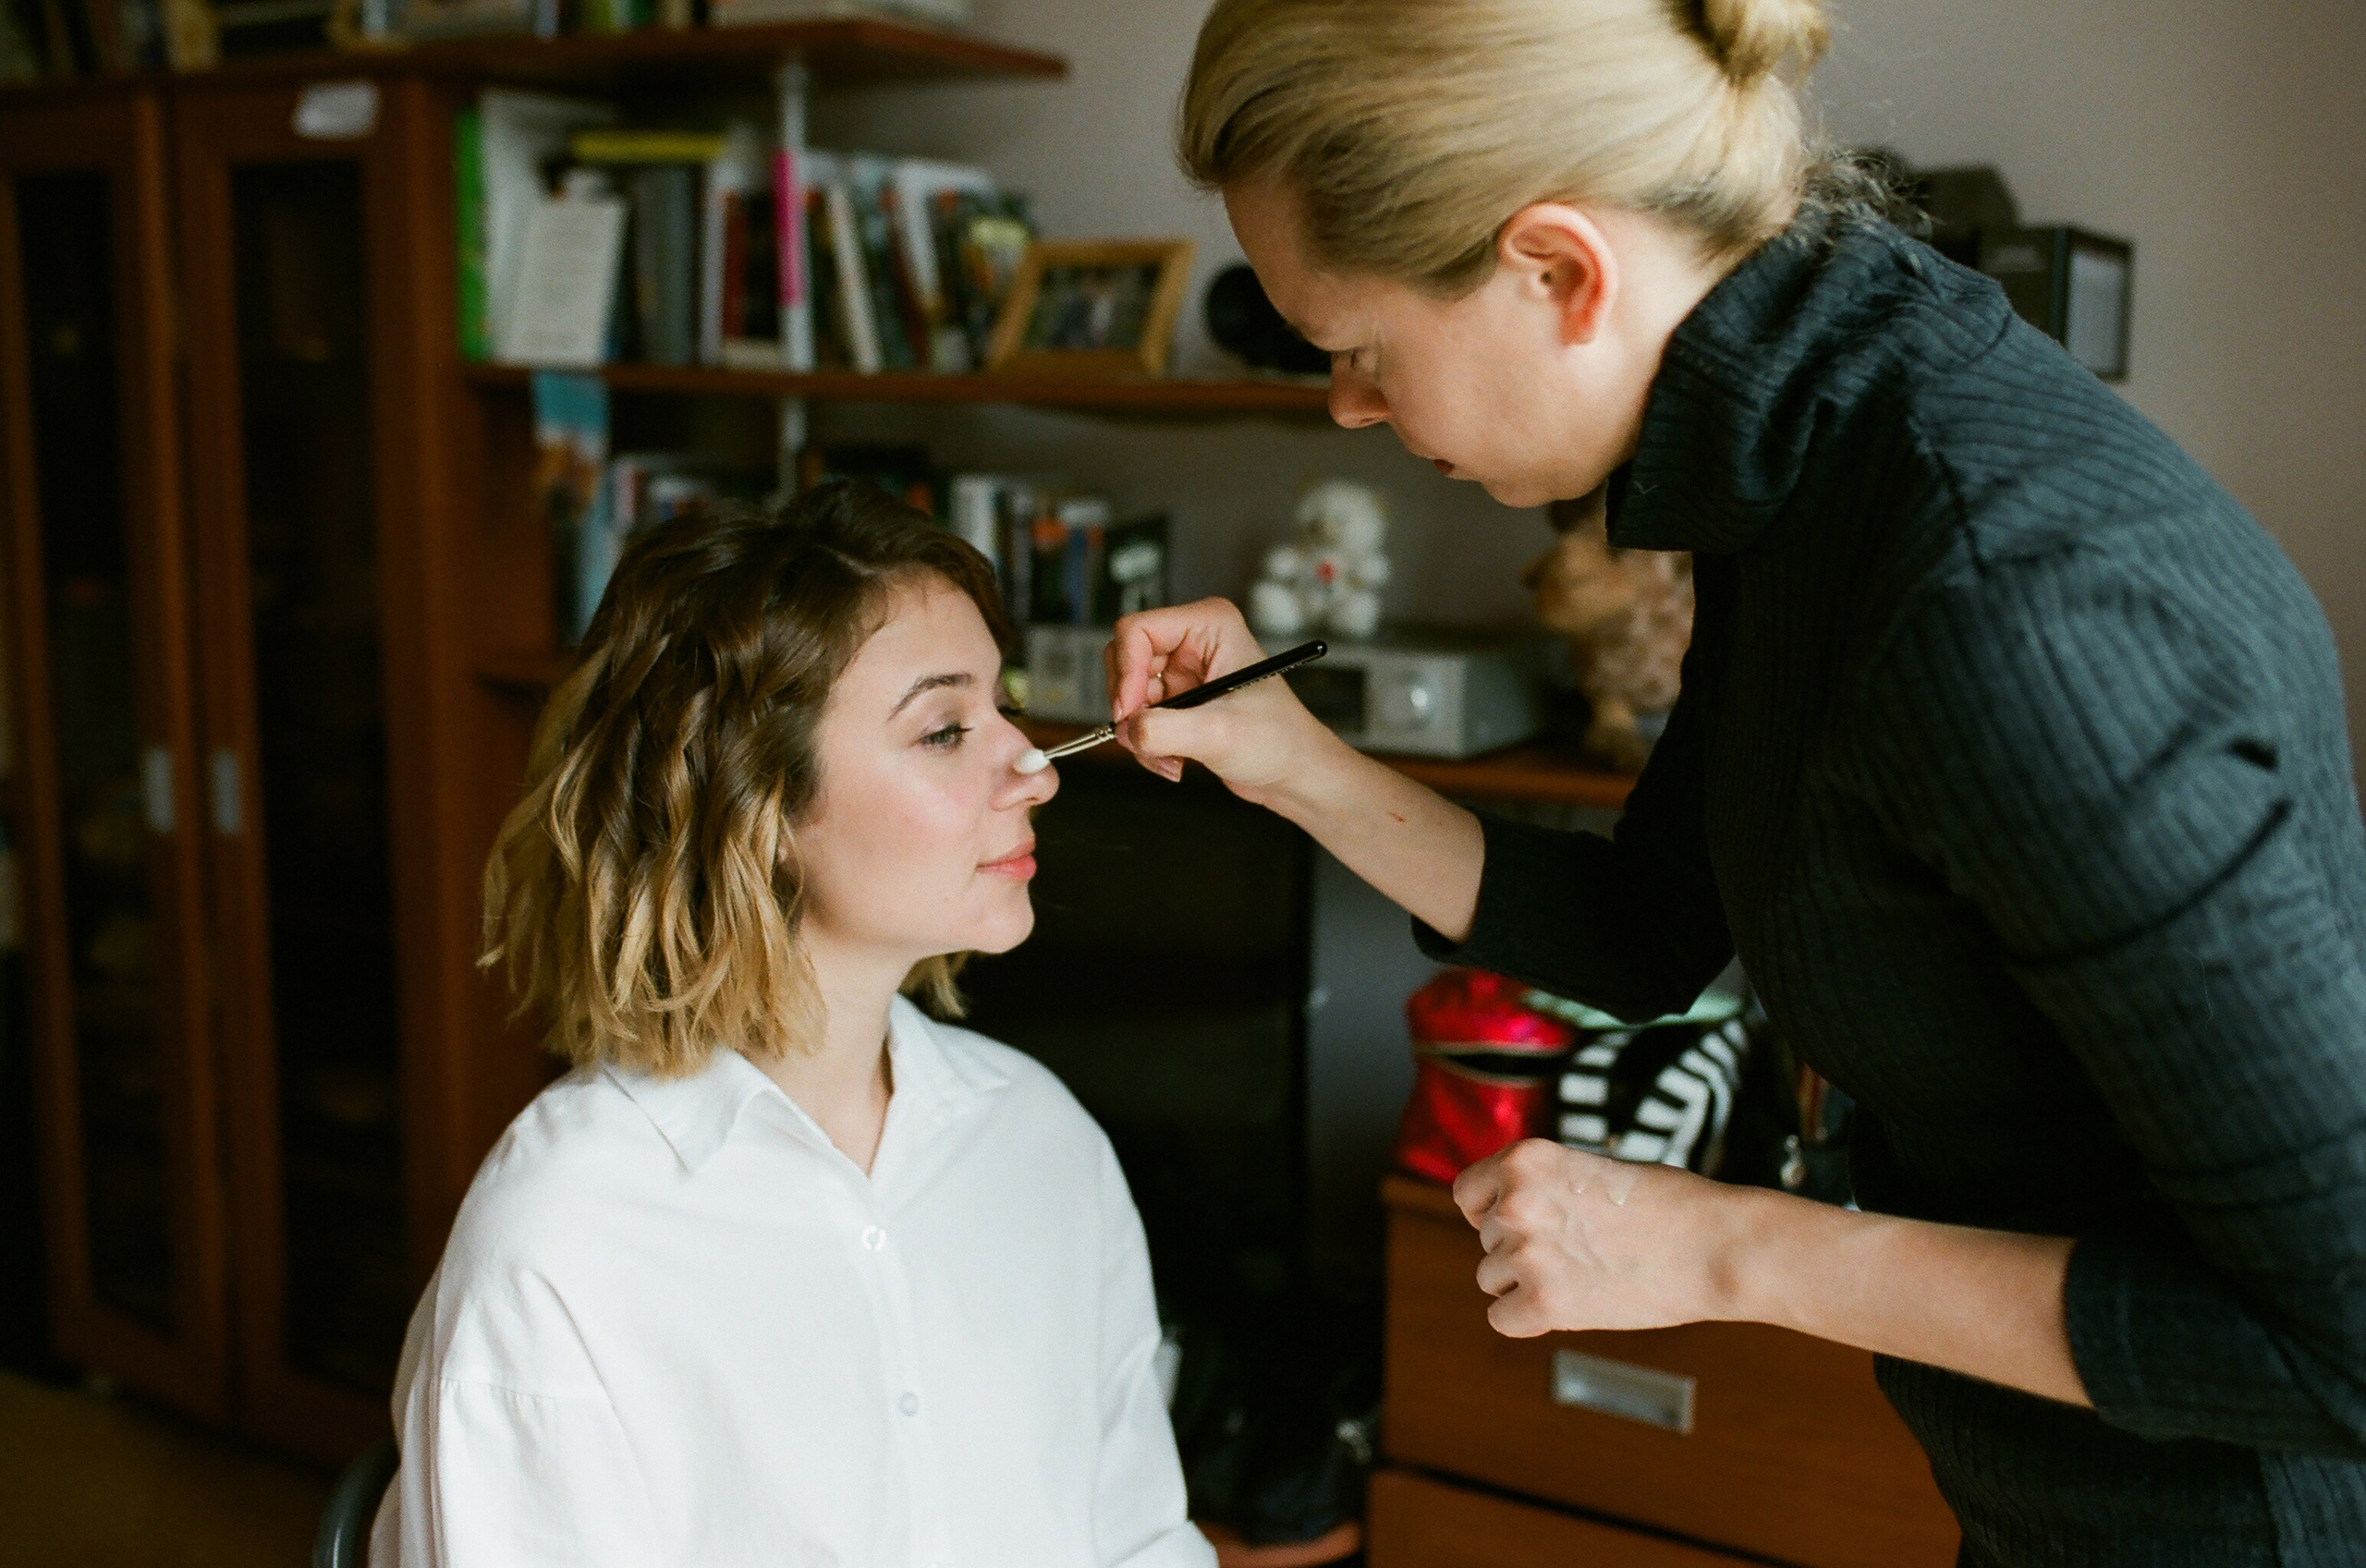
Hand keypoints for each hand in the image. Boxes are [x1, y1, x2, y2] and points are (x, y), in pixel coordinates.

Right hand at [1103, 597, 1339, 798]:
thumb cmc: (1279, 741)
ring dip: (1140, 733)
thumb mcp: (1220, 734)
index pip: (1137, 630)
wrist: (1294, 774)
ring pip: (1128, 694)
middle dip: (1131, 707)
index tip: (1129, 712)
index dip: (1125, 671)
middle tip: (1143, 738)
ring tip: (1172, 759)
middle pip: (1124, 660)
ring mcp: (1183, 671)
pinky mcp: (1179, 700)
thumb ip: (1166, 729)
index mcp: (1210, 625)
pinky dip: (1147, 743)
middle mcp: (1193, 641)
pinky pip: (1139, 717)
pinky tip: (1176, 761)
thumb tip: (1125, 730)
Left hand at [1452, 1139, 1752, 1338]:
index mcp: (1523, 1159)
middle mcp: (1514, 1202)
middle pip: (1486, 1240)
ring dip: (1528, 1282)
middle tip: (1583, 1248)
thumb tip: (1495, 1217)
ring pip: (1491, 1279)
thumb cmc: (1666, 1204)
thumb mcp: (1588, 1168)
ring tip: (1586, 1271)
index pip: (1467, 1193)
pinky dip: (1528, 1318)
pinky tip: (1570, 1306)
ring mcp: (1527, 1253)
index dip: (1491, 1210)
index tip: (1525, 1222)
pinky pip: (1501, 1318)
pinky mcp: (1544, 1302)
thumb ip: (1538, 1186)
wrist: (1717, 1245)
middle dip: (1523, 1247)